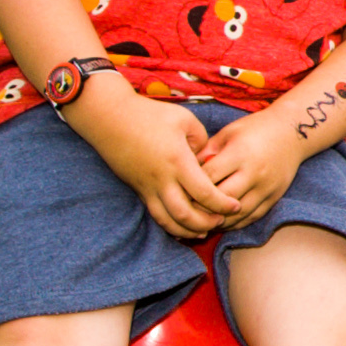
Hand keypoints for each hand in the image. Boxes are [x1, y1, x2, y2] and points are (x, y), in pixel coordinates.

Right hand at [76, 85, 242, 239]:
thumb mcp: (184, 119)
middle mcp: (162, 179)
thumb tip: (208, 158)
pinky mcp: (138, 189)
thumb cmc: (149, 114)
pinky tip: (181, 226)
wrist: (109, 117)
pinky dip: (169, 225)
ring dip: (187, 230)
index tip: (236, 206)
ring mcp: (147, 186)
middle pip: (186, 215)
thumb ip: (202, 140)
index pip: (204, 193)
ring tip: (204, 230)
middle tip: (222, 221)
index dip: (222, 204)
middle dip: (207, 223)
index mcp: (178, 161)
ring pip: (168, 220)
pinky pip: (155, 214)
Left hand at [198, 108, 304, 227]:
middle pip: (222, 199)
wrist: (293, 132)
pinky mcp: (274, 198)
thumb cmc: (255, 129)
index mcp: (240, 153)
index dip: (191, 186)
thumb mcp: (228, 132)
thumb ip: (207, 152)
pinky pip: (250, 218)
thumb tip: (186, 171)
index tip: (179, 189)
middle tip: (186, 209)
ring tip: (200, 219)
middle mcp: (254, 173)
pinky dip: (233, 223)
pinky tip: (220, 221)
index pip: (209, 177)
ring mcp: (266, 188)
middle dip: (201, 207)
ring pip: (236, 214)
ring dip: (216, 220)